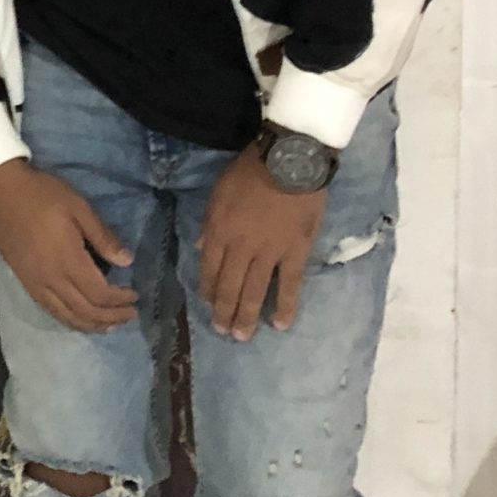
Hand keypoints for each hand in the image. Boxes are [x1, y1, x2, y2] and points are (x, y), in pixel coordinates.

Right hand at [0, 159, 139, 333]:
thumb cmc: (42, 195)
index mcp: (67, 260)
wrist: (0, 191)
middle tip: (130, 314)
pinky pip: (51, 310)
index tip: (135, 295)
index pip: (99, 294)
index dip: (120, 300)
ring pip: (68, 316)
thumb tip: (127, 261)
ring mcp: (36, 284)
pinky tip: (80, 317)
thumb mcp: (78, 206)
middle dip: (111, 317)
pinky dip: (70, 320)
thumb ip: (102, 236)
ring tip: (110, 324)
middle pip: (86, 311)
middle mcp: (51, 279)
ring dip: (92, 324)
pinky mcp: (26, 282)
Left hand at [197, 146, 326, 339]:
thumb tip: (200, 247)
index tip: (207, 304)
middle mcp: (241, 248)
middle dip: (224, 311)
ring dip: (247, 316)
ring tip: (242, 336)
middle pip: (229, 286)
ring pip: (255, 292)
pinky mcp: (296, 253)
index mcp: (220, 231)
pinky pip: (290, 285)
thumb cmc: (250, 171)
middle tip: (223, 331)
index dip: (207, 289)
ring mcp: (270, 253)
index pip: (209, 269)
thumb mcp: (218, 191)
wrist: (290, 160)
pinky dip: (285, 306)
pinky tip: (280, 325)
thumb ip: (209, 222)